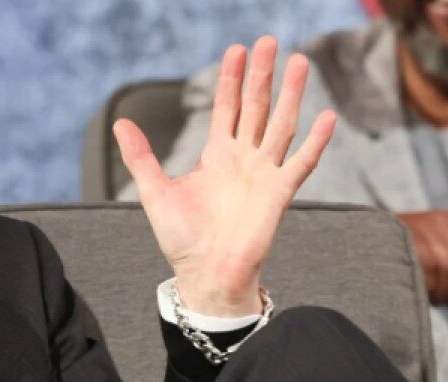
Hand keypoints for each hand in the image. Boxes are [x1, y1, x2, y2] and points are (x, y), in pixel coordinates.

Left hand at [114, 36, 336, 315]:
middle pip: (256, 107)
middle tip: (269, 40)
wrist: (204, 274)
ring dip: (291, 95)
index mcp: (217, 156)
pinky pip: (301, 163)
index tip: (237, 50)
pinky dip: (315, 142)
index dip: (231, 79)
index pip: (227, 108)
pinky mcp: (278, 194)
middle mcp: (244, 160)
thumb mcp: (155, 191)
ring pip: (281, 125)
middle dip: (262, 74)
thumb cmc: (182, 239)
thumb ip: (141, 157)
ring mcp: (264, 174)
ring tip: (300, 62)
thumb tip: (120, 123)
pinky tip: (327, 118)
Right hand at [397, 210, 447, 322]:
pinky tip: (414, 288)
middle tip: (435, 297)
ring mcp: (422, 227)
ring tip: (421, 292)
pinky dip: (425, 287)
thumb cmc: (393, 259)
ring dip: (438, 291)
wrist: (352, 243)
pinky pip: (428, 271)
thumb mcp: (431, 271)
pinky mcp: (405, 237)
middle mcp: (439, 222)